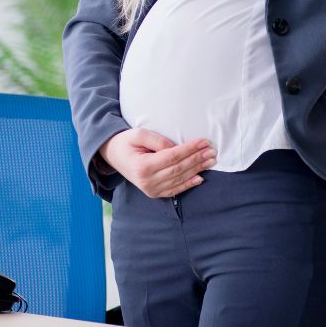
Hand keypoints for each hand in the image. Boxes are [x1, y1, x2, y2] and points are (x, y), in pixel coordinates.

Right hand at [98, 128, 215, 198]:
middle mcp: (147, 181)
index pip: (173, 157)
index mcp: (143, 166)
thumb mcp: (138, 134)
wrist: (113, 155)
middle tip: (212, 151)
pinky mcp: (154, 193)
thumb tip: (176, 147)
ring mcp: (150, 190)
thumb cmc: (126, 142)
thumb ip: (157, 140)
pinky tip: (200, 178)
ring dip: (197, 170)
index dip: (190, 149)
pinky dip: (188, 184)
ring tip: (211, 161)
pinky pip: (174, 190)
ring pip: (179, 180)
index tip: (204, 141)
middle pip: (179, 169)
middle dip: (197, 159)